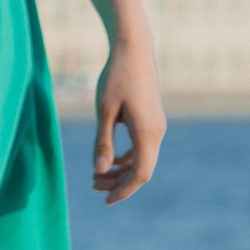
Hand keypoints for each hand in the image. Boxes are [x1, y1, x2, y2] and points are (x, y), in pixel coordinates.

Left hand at [92, 34, 164, 203]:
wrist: (134, 48)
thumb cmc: (116, 76)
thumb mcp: (104, 110)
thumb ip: (102, 141)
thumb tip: (100, 170)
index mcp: (147, 133)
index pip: (140, 174)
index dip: (124, 190)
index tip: (105, 200)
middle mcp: (157, 133)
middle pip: (142, 170)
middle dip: (118, 182)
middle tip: (92, 185)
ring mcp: (157, 126)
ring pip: (142, 159)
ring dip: (121, 170)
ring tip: (96, 173)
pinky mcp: (153, 119)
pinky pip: (142, 147)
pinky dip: (126, 157)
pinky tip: (109, 156)